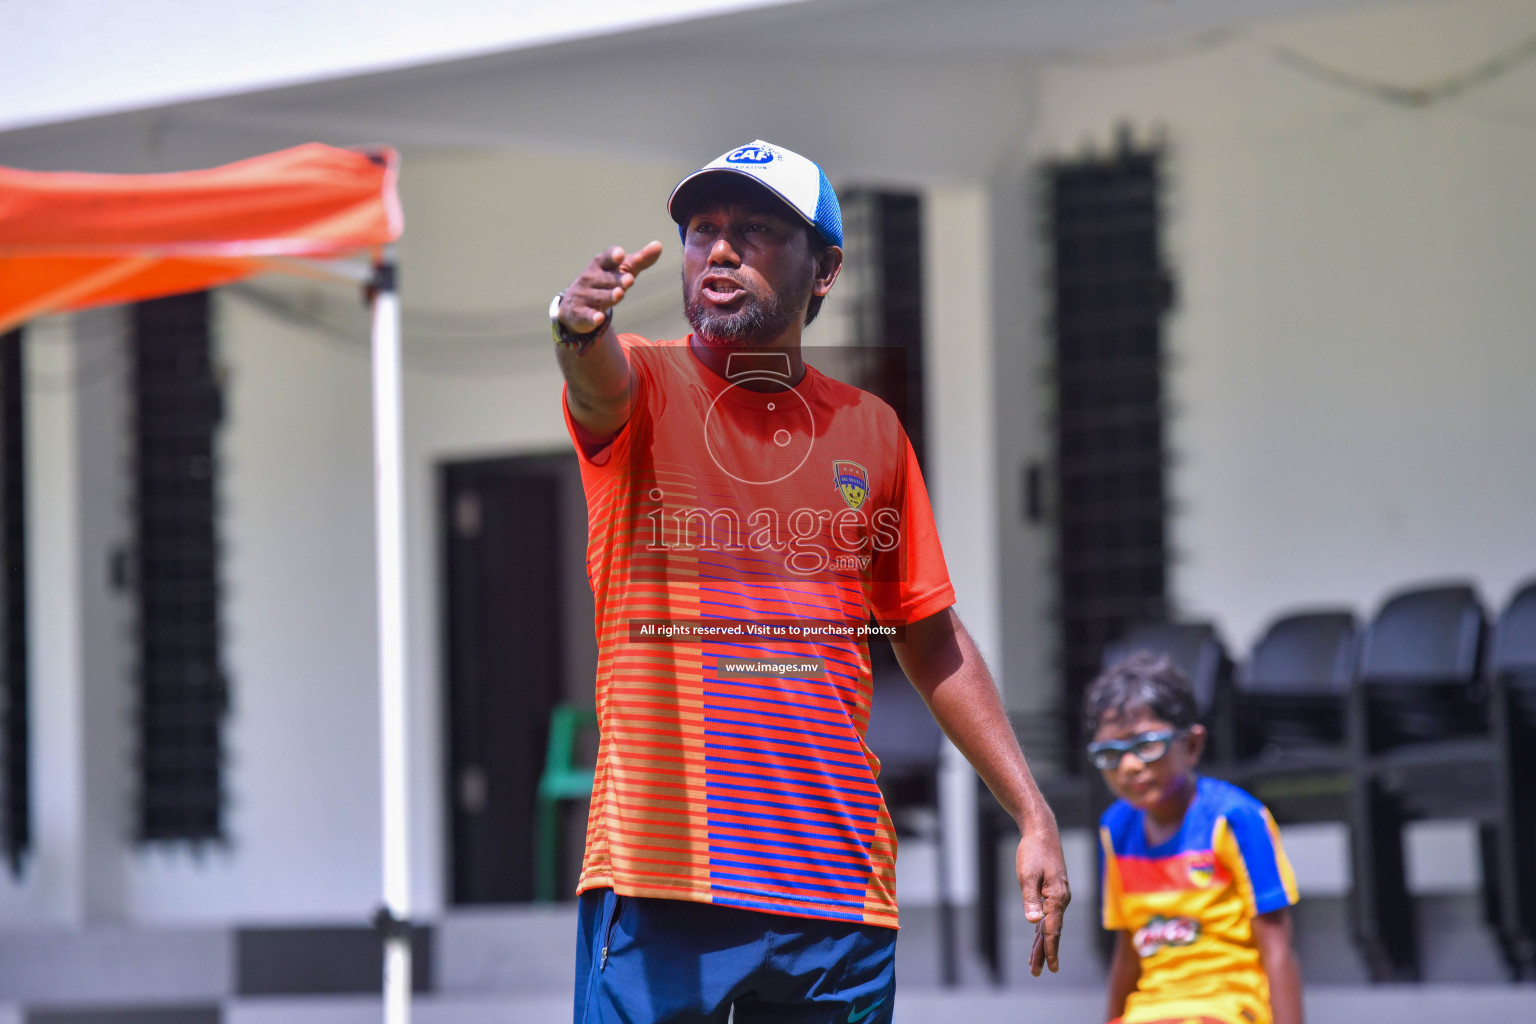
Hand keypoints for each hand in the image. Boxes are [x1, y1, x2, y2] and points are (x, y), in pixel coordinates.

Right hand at [559, 241, 663, 333]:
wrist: (575, 305)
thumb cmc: (605, 282)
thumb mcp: (622, 270)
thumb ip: (640, 260)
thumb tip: (658, 245)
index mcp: (601, 265)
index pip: (607, 258)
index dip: (613, 255)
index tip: (620, 254)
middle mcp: (590, 278)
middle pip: (607, 279)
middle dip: (617, 280)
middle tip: (630, 280)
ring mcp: (584, 296)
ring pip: (599, 297)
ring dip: (609, 296)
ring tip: (619, 294)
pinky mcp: (581, 314)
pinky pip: (587, 315)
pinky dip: (592, 317)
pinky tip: (599, 318)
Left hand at [1016, 825, 1070, 975]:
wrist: (1042, 832)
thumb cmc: (1034, 851)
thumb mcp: (1027, 874)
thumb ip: (1030, 899)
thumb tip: (1034, 922)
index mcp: (1056, 897)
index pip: (1053, 929)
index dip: (1050, 949)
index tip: (1049, 966)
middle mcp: (1060, 899)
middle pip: (1052, 931)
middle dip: (1044, 952)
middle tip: (1037, 972)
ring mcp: (1057, 896)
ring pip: (1050, 925)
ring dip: (1042, 943)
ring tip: (1035, 963)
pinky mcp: (1052, 891)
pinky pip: (1048, 915)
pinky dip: (1043, 929)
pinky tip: (1038, 937)